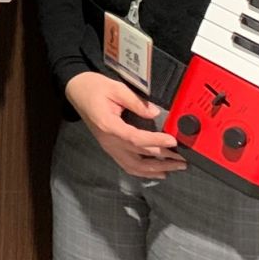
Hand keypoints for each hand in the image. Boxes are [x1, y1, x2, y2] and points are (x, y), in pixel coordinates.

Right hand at [64, 70, 186, 177]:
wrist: (76, 91)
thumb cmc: (94, 87)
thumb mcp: (115, 88)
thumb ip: (135, 101)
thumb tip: (154, 113)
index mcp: (108, 125)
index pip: (135, 138)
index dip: (155, 141)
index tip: (172, 141)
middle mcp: (109, 141)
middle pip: (138, 157)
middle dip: (162, 159)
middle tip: (182, 159)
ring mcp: (108, 147)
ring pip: (133, 167)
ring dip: (155, 170)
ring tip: (174, 168)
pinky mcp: (110, 148)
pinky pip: (127, 166)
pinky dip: (143, 172)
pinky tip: (157, 172)